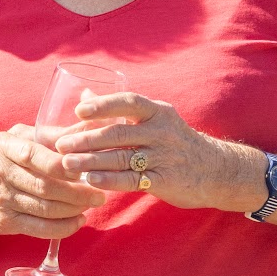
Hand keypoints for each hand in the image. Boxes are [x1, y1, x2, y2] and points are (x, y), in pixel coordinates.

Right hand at [0, 122, 105, 241]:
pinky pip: (39, 228)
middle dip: (77, 192)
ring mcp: (0, 199)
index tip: (87, 168)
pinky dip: (63, 228)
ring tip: (92, 204)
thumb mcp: (20, 138)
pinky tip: (78, 221)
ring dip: (74, 209)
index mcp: (2, 146)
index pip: (35, 155)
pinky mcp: (4, 222)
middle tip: (99, 193)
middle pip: (44, 186)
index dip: (64, 164)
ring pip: (45, 208)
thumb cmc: (2, 159)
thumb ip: (55, 133)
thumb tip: (91, 123)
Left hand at [52, 92, 258, 211]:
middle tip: (60, 144)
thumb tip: (83, 95)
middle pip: (118, 133)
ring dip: (91, 161)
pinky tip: (90, 179)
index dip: (103, 106)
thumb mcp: (155, 119)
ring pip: (121, 157)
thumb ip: (119, 110)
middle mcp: (161, 132)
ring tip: (66, 163)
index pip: (129, 102)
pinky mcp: (164, 180)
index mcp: (157, 112)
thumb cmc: (175, 142)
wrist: (215, 170)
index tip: (79, 111)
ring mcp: (164, 157)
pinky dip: (109, 180)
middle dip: (86, 139)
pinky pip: (132, 179)